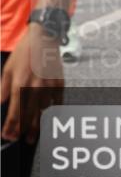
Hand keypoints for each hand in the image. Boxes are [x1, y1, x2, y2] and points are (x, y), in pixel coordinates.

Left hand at [1, 27, 63, 144]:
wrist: (44, 37)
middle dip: (22, 131)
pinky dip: (52, 111)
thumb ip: (3, 89)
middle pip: (29, 116)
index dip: (10, 127)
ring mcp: (49, 86)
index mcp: (20, 84)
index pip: (14, 112)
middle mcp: (35, 87)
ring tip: (33, 135)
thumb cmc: (25, 52)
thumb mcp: (8, 69)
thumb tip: (0, 103)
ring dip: (36, 125)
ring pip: (43, 112)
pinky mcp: (59, 82)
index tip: (7, 135)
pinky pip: (56, 102)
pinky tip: (47, 117)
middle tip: (19, 140)